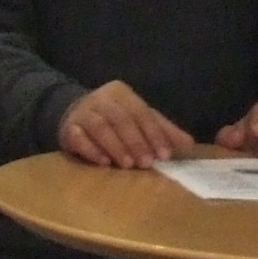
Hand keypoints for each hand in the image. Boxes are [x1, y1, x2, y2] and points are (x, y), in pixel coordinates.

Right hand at [59, 79, 187, 167]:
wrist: (74, 114)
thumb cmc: (115, 119)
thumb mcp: (140, 120)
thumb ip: (163, 131)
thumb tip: (189, 144)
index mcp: (122, 93)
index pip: (141, 112)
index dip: (154, 133)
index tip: (165, 155)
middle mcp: (101, 98)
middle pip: (121, 119)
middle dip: (136, 142)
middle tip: (147, 163)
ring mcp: (82, 112)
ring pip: (99, 127)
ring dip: (115, 146)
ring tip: (127, 165)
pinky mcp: (68, 128)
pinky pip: (78, 137)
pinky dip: (92, 150)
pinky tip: (103, 162)